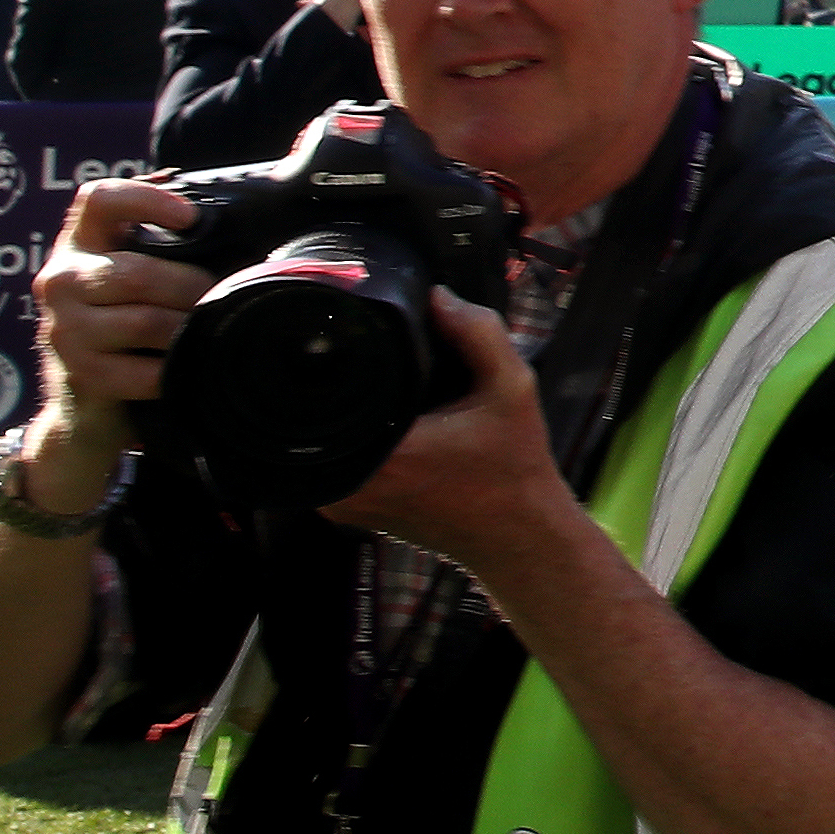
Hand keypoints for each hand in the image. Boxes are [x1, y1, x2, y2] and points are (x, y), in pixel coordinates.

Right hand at [30, 181, 209, 456]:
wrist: (90, 401)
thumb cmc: (130, 322)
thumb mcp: (139, 275)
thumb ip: (170, 248)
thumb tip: (252, 224)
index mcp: (81, 243)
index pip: (98, 200)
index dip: (145, 200)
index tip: (190, 217)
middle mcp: (61, 280)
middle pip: (137, 274)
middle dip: (191, 287)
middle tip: (218, 297)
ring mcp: (63, 328)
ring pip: (145, 322)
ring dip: (187, 328)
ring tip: (205, 329)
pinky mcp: (79, 372)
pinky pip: (145, 371)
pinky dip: (175, 369)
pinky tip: (185, 364)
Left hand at [315, 294, 583, 577]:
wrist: (518, 537)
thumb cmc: (515, 469)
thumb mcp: (512, 388)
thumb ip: (479, 334)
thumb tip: (436, 296)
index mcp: (382, 453)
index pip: (329, 389)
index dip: (339, 355)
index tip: (362, 335)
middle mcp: (347, 483)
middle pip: (316, 410)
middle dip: (344, 379)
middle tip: (380, 358)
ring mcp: (339, 501)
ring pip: (319, 433)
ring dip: (344, 408)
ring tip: (384, 387)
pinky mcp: (343, 508)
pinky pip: (330, 456)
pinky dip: (353, 434)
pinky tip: (387, 419)